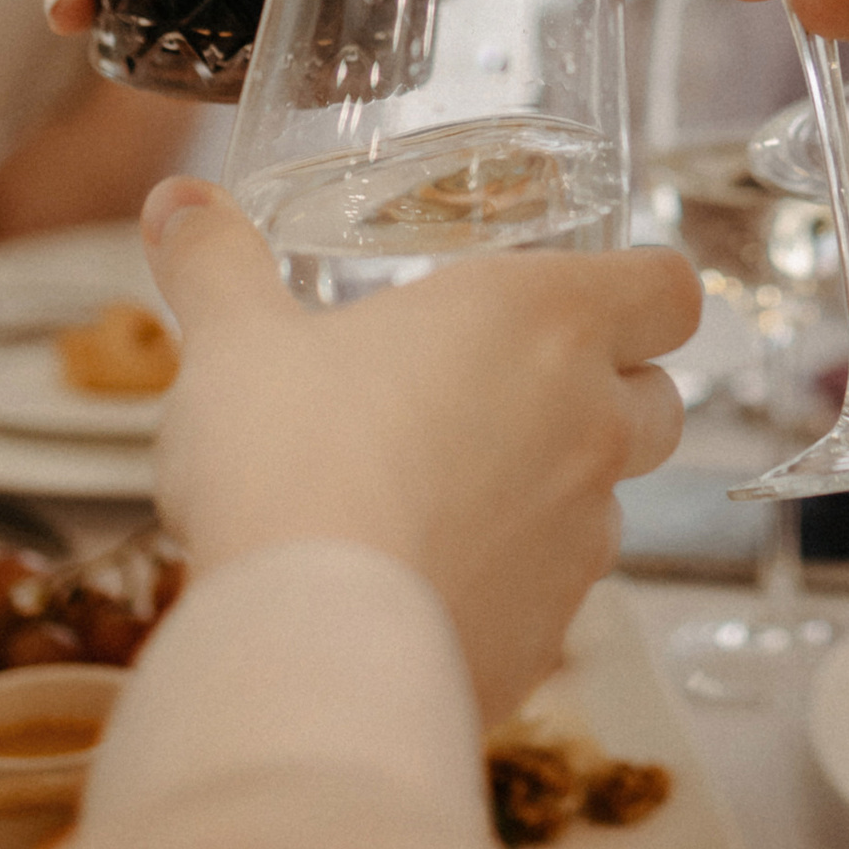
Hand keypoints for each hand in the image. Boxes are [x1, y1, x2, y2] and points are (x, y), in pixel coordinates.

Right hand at [144, 181, 693, 722]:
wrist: (306, 647)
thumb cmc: (287, 463)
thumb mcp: (234, 341)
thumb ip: (217, 261)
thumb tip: (179, 202)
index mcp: (542, 323)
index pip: (669, 288)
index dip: (644, 291)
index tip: (586, 296)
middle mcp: (589, 427)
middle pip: (659, 399)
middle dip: (606, 393)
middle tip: (503, 392)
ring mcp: (581, 541)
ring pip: (607, 504)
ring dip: (550, 493)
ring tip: (442, 493)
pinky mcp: (550, 635)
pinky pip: (551, 596)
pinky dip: (507, 583)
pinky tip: (420, 581)